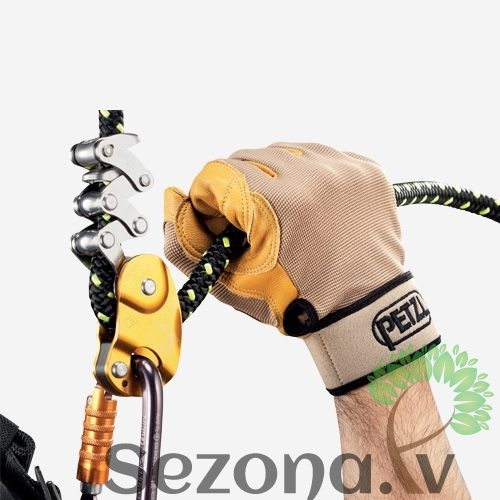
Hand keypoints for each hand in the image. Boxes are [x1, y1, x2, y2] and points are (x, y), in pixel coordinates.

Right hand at [164, 143, 439, 394]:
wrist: (362, 310)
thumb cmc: (298, 302)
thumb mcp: (231, 283)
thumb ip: (187, 244)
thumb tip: (173, 201)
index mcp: (277, 203)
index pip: (216, 174)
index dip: (210, 200)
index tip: (222, 221)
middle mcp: (313, 176)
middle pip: (248, 157)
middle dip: (240, 189)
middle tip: (254, 222)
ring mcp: (343, 170)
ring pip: (283, 152)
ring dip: (274, 179)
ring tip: (285, 215)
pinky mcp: (364, 170)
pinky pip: (319, 156)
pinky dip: (308, 176)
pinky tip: (312, 207)